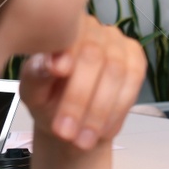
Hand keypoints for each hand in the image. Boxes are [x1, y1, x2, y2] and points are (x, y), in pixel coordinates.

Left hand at [21, 14, 144, 156]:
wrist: (72, 119)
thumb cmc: (48, 100)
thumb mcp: (32, 92)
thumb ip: (37, 76)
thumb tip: (50, 63)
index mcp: (61, 28)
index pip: (68, 35)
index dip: (66, 52)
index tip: (58, 72)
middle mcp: (92, 28)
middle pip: (93, 56)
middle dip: (79, 98)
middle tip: (65, 132)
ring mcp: (118, 43)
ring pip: (116, 72)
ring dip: (100, 110)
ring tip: (82, 139)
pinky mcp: (136, 60)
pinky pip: (133, 83)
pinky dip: (117, 110)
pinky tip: (102, 130)